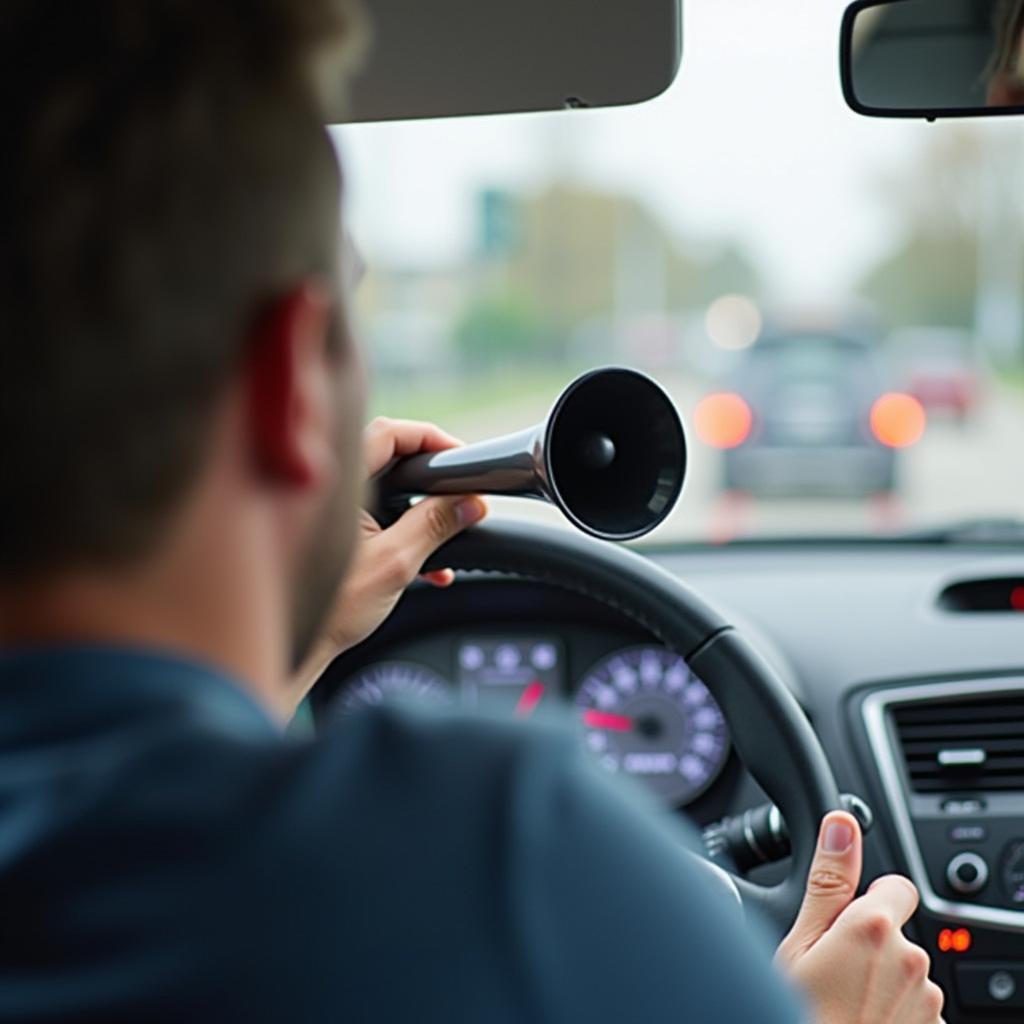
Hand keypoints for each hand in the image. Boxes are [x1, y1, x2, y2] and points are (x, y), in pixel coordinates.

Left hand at [288, 417, 485, 708]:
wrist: (294, 650)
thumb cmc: (329, 608)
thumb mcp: (395, 563)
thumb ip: (435, 526)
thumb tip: (469, 504)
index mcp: (337, 484)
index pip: (389, 434)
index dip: (430, 439)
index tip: (459, 458)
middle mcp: (330, 490)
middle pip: (390, 459)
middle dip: (430, 477)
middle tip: (459, 491)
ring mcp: (330, 513)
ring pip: (385, 491)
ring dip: (419, 509)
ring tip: (447, 535)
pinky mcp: (334, 536)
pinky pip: (375, 517)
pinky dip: (403, 531)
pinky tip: (428, 567)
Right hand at [776, 811, 944, 1023]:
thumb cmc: (799, 1012)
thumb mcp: (797, 942)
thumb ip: (828, 880)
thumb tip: (843, 824)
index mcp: (875, 927)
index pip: (895, 884)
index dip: (866, 897)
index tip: (842, 919)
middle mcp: (911, 961)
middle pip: (895, 931)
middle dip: (866, 942)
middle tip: (825, 968)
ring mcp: (924, 1002)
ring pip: (902, 972)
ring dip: (878, 978)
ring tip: (838, 1000)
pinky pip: (910, 1008)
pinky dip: (888, 1012)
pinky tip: (855, 1020)